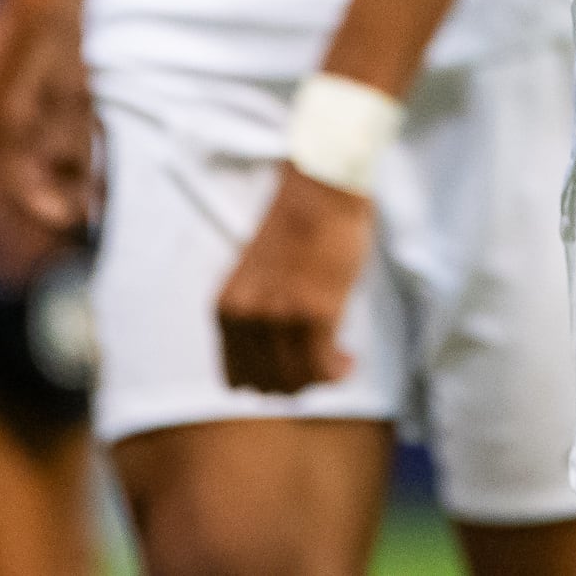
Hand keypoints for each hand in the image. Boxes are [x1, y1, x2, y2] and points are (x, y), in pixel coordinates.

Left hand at [215, 166, 372, 393]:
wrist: (323, 189)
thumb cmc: (297, 226)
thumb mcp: (256, 278)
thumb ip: (256, 317)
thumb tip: (275, 360)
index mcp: (227, 308)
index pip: (236, 380)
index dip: (267, 382)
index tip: (291, 371)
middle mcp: (247, 317)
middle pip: (268, 386)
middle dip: (297, 383)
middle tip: (321, 366)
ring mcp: (280, 317)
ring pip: (298, 381)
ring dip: (321, 379)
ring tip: (338, 362)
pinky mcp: (315, 314)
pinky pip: (323, 368)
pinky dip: (338, 372)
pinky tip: (348, 360)